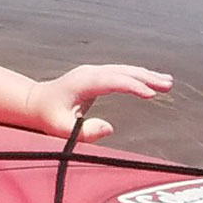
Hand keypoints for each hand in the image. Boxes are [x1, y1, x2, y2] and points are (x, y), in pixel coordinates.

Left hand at [24, 64, 173, 141]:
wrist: (35, 103)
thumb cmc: (47, 116)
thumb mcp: (60, 128)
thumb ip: (83, 132)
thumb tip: (109, 128)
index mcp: (82, 83)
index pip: (112, 81)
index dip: (131, 86)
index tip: (150, 94)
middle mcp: (89, 73)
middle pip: (122, 71)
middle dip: (146, 77)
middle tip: (167, 85)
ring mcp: (93, 72)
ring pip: (123, 70)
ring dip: (145, 75)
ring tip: (167, 82)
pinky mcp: (97, 76)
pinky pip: (121, 73)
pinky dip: (137, 76)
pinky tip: (151, 80)